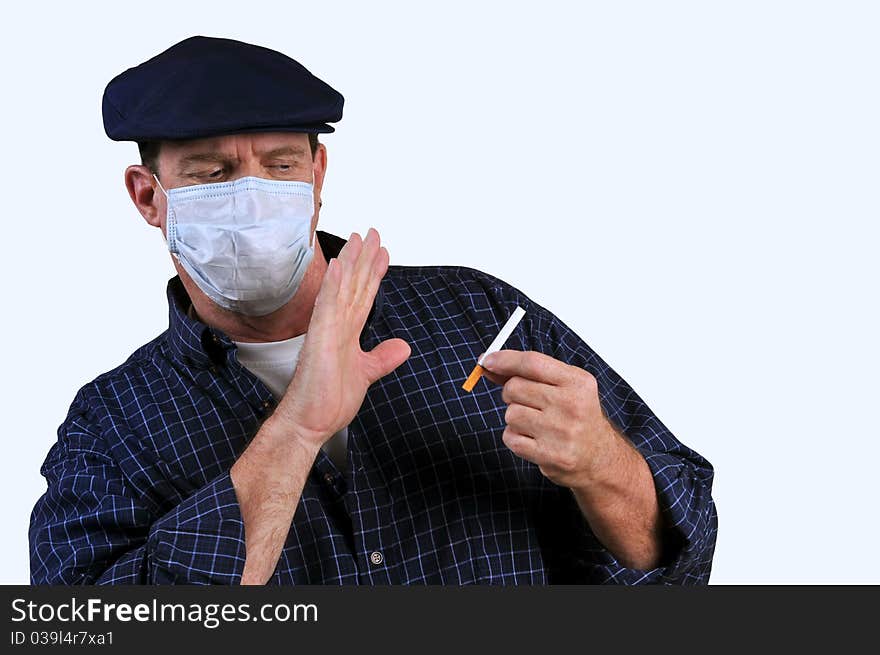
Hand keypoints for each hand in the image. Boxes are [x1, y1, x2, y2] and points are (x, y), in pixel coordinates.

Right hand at [273, 228, 410, 447]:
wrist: (309, 422)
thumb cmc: (327, 400)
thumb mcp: (366, 374)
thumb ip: (382, 357)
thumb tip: (402, 346)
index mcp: (347, 333)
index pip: (364, 296)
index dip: (374, 273)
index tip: (383, 253)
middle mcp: (338, 326)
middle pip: (355, 285)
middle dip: (365, 258)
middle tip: (374, 233)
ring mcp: (328, 330)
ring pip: (343, 289)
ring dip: (351, 262)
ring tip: (359, 238)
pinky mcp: (321, 339)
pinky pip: (328, 307)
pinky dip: (334, 286)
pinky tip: (340, 267)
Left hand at [480, 350, 623, 488]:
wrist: (599, 458)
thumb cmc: (577, 417)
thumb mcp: (563, 387)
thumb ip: (528, 373)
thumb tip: (490, 362)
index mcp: (577, 382)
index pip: (532, 363)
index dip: (505, 360)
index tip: (488, 360)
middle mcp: (571, 405)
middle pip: (515, 387)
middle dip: (511, 393)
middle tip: (528, 403)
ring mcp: (561, 431)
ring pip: (510, 413)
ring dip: (515, 418)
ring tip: (536, 424)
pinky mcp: (550, 455)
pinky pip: (510, 438)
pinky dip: (515, 438)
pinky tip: (534, 440)